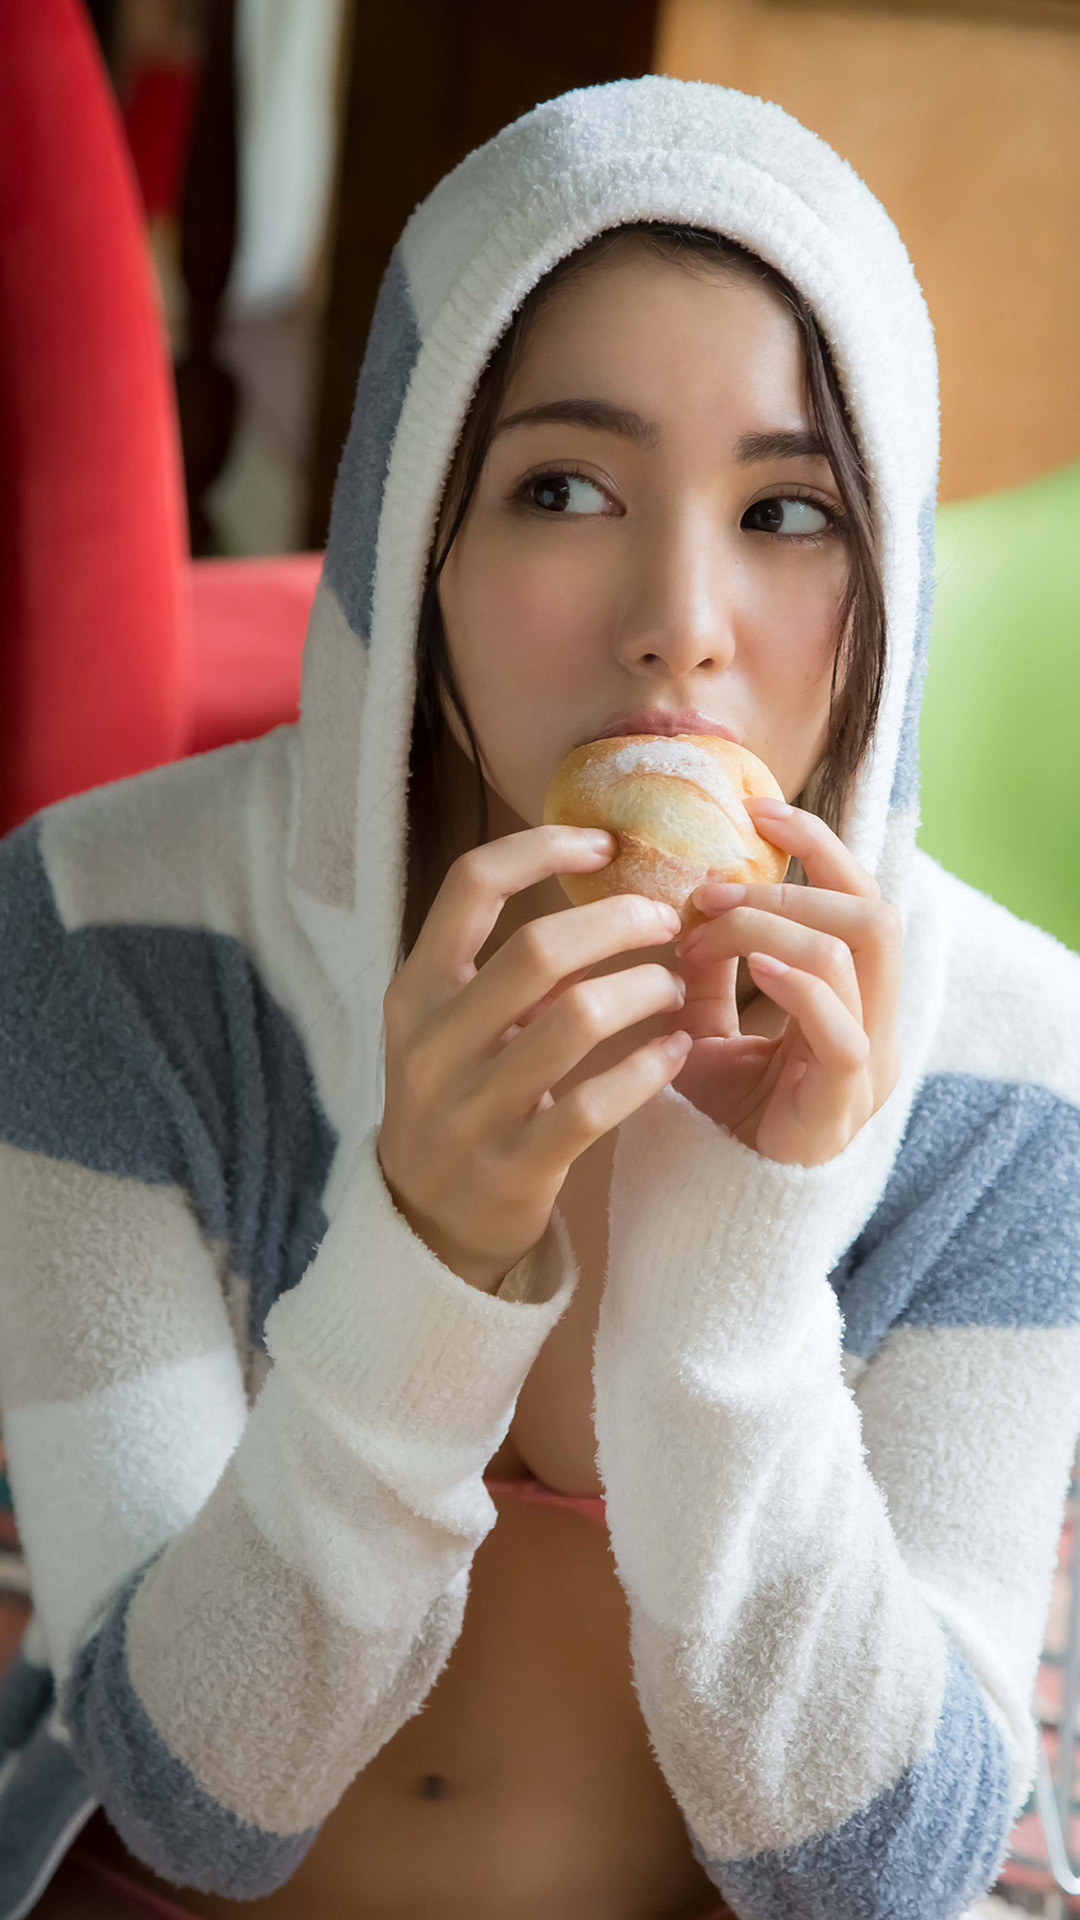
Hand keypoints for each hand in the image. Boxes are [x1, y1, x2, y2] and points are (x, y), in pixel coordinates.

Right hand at [378, 825, 691, 1290]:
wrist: (426, 1221)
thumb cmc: (460, 1096)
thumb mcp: (453, 1025)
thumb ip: (506, 968)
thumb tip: (602, 883)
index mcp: (416, 990)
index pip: (472, 886)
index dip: (541, 849)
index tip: (604, 843)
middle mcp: (433, 1043)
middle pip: (538, 950)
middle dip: (618, 922)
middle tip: (666, 920)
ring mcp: (469, 1109)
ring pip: (576, 1020)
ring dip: (644, 990)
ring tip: (675, 985)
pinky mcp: (514, 1167)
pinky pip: (593, 1105)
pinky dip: (647, 1069)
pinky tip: (678, 1049)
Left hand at [669, 798, 901, 1165]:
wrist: (709, 1207)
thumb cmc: (715, 1119)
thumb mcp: (703, 1025)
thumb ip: (707, 968)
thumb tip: (686, 896)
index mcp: (851, 1001)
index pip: (859, 899)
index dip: (819, 846)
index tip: (758, 811)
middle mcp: (873, 1025)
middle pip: (874, 914)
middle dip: (797, 882)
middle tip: (713, 888)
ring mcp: (866, 1064)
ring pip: (858, 953)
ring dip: (777, 923)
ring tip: (708, 928)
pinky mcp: (842, 1102)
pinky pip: (839, 1025)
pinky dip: (796, 982)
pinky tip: (748, 966)